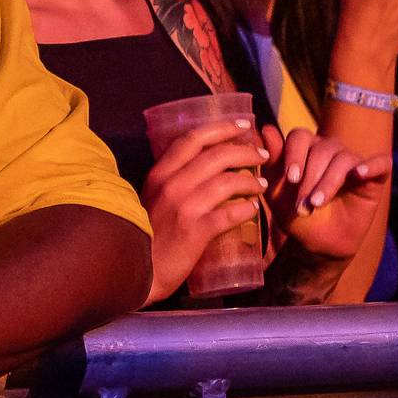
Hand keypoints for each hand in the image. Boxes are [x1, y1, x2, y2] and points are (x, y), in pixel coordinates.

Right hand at [137, 117, 270, 301]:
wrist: (136, 272)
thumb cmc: (145, 236)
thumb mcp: (152, 199)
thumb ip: (172, 181)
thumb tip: (204, 166)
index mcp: (159, 174)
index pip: (193, 139)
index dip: (222, 128)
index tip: (244, 125)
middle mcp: (171, 185)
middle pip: (216, 156)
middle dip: (244, 151)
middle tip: (261, 155)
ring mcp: (184, 208)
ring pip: (227, 182)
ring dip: (250, 181)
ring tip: (261, 184)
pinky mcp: (195, 232)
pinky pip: (229, 214)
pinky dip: (246, 209)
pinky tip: (253, 209)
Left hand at [268, 125, 391, 267]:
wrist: (319, 244)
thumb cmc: (297, 215)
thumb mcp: (278, 192)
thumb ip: (273, 162)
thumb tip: (266, 128)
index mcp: (307, 149)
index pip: (300, 136)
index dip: (294, 155)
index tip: (290, 179)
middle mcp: (331, 150)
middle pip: (322, 149)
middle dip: (310, 178)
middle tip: (302, 205)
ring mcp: (354, 162)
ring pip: (344, 158)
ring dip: (329, 182)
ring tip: (317, 204)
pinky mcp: (375, 177)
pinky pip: (381, 163)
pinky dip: (372, 165)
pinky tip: (359, 173)